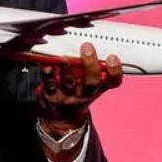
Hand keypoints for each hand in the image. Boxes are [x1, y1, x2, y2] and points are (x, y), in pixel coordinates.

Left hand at [35, 43, 122, 158]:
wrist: (61, 118)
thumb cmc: (77, 94)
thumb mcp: (91, 84)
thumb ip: (93, 67)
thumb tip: (94, 43)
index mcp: (97, 88)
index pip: (112, 82)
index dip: (115, 71)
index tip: (112, 57)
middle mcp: (84, 93)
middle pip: (92, 82)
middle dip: (91, 65)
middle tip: (87, 48)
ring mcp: (67, 95)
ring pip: (69, 83)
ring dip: (67, 69)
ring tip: (65, 58)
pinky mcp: (50, 95)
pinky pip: (49, 83)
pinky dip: (48, 73)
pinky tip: (47, 64)